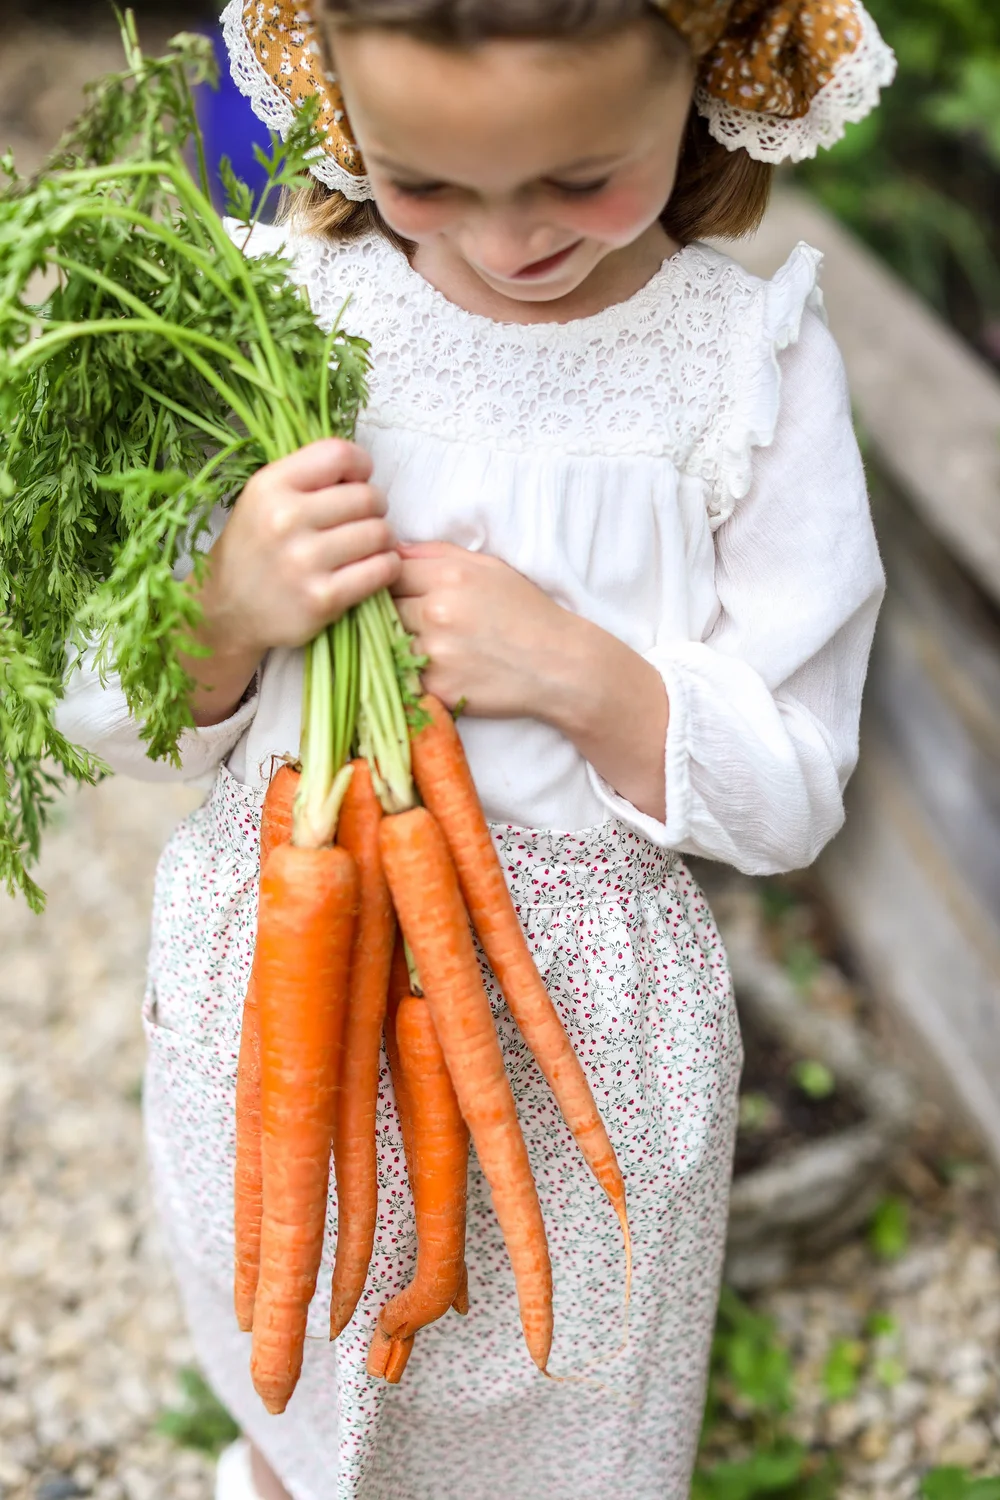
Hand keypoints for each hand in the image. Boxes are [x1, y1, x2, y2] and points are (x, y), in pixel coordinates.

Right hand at [185, 439, 398, 724]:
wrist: (226, 613)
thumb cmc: (253, 551)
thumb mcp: (262, 500)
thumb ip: (305, 478)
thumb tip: (360, 468)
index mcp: (270, 486)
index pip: (338, 454)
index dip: (360, 465)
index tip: (357, 481)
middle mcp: (285, 519)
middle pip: (367, 497)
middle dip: (375, 508)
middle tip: (363, 522)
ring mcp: (304, 561)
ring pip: (380, 533)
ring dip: (383, 540)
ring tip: (367, 547)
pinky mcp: (323, 598)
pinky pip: (383, 569)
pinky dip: (387, 567)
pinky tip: (371, 569)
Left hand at [393, 542, 571, 718]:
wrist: (558, 665)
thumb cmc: (526, 611)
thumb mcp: (489, 567)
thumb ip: (436, 553)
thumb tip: (391, 548)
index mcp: (448, 576)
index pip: (388, 572)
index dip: (390, 581)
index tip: (402, 591)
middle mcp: (436, 612)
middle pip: (382, 606)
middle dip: (391, 611)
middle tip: (414, 618)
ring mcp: (433, 652)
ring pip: (388, 641)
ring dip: (399, 642)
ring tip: (432, 644)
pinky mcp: (435, 687)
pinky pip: (404, 673)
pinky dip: (413, 670)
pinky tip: (439, 667)